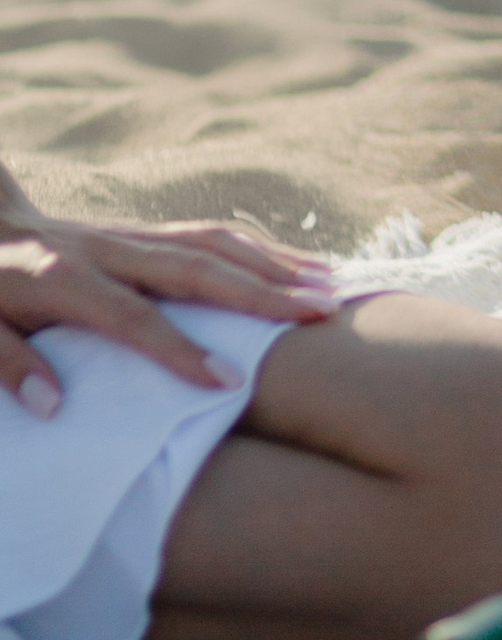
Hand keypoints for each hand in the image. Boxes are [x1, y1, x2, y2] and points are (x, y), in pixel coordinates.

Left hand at [0, 185, 338, 418]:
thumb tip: (53, 407)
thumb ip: (6, 365)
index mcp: (63, 278)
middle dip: (265, 293)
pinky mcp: (138, 233)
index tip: (228, 383)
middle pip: (199, 268)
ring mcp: (127, 236)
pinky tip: (294, 264)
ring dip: (275, 264)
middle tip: (323, 314)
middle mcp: (107, 250)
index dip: (181, 350)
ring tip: (330, 286)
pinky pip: (208, 237)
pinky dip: (257, 250)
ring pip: (213, 243)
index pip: (134, 318)